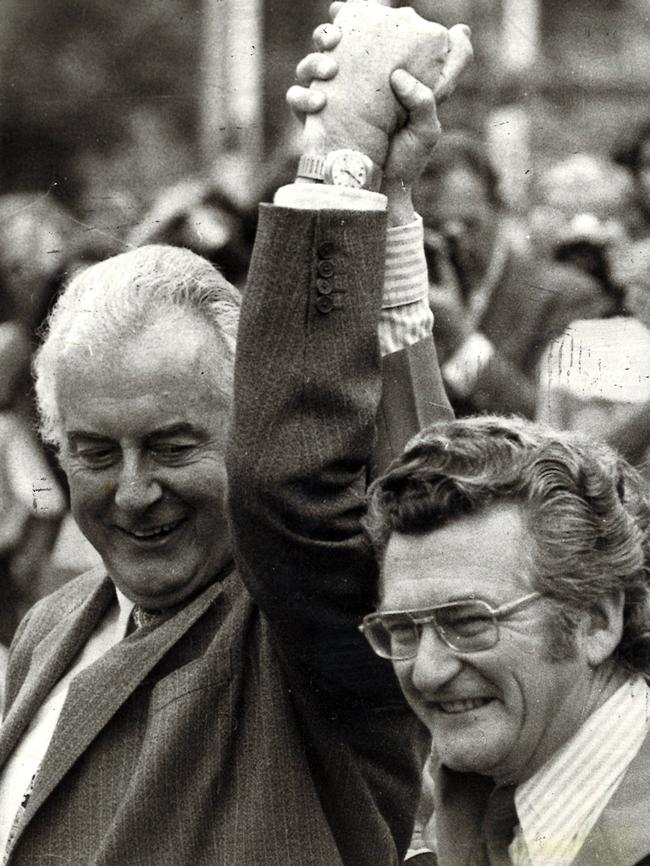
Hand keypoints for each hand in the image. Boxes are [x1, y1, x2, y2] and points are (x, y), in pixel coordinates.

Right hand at [298, 2, 456, 166]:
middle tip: (335, 37)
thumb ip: (430, 94)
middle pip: (329, 44)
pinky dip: (302, 97)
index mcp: (378, 76)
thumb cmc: (408, 160)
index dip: (352, 16)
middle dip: (326, 33)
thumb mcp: (429, 127)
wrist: (383, 195)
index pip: (363, 37)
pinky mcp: (314, 122)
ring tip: (328, 69)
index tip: (344, 9)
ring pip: (308, 66)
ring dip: (313, 61)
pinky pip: (297, 99)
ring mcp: (330, 101)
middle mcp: (351, 84)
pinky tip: (317, 102)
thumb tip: (399, 74)